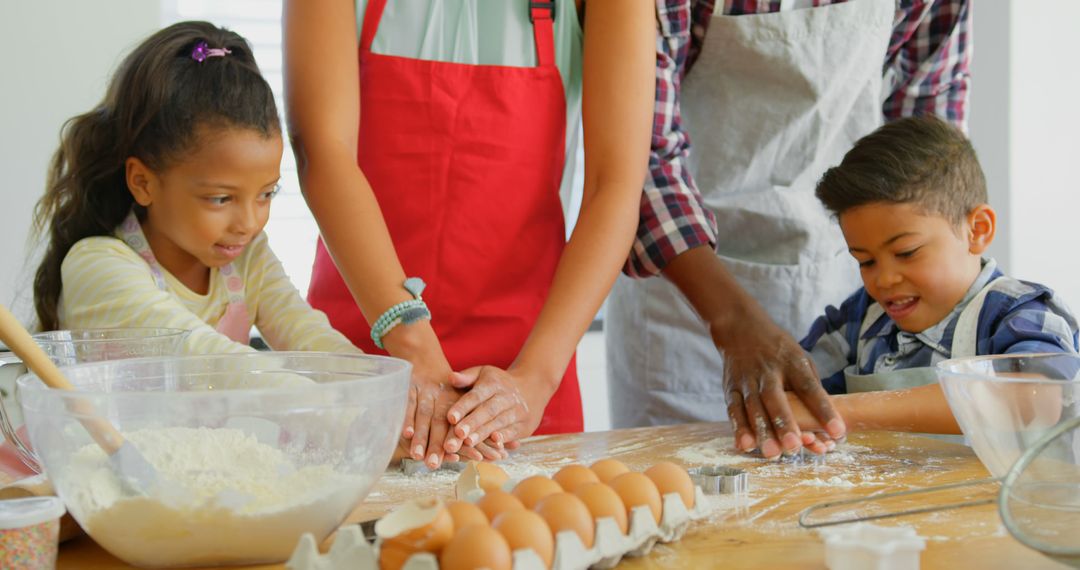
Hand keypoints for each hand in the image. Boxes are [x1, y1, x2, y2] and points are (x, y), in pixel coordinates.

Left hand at [442, 366, 551, 455]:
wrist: (532, 387)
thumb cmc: (497, 383)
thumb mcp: (483, 373)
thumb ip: (466, 377)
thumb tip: (451, 378)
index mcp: (493, 383)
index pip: (476, 395)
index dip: (463, 407)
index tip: (450, 418)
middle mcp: (506, 396)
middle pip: (488, 410)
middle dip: (473, 423)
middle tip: (458, 434)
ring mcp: (518, 411)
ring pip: (499, 423)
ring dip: (484, 433)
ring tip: (468, 443)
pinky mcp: (524, 425)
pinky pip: (513, 432)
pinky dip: (504, 439)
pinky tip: (493, 446)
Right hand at [715, 318, 845, 458]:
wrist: (741, 329)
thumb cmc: (780, 352)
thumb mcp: (801, 360)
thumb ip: (812, 390)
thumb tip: (825, 427)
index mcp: (792, 363)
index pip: (809, 387)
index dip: (823, 409)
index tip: (837, 431)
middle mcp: (768, 371)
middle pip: (776, 398)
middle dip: (784, 423)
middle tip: (794, 447)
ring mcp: (747, 380)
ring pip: (753, 407)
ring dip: (761, 431)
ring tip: (772, 453)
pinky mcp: (730, 388)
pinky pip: (733, 410)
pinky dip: (738, 428)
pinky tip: (745, 446)